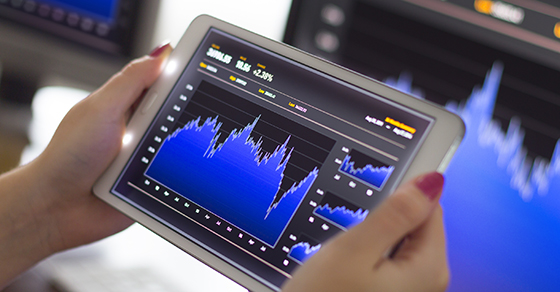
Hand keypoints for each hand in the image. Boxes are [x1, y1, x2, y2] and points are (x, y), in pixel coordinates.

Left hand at [0, 43, 171, 286]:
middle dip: (186, 116)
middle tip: (182, 120)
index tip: (203, 70)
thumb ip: (132, 81)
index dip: (183, 76)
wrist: (58, 208)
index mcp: (126, 106)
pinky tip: (178, 173)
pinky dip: (181, 173)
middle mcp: (139, 130)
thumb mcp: (102, 109)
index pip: (163, 83)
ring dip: (182, 148)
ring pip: (182, 145)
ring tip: (168, 152)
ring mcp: (148, 156)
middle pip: (178, 114)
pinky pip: (179, 173)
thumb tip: (162, 52)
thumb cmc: (69, 156)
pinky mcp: (154, 181)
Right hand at [282, 172, 448, 291]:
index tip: (373, 200)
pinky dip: (367, 256)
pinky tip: (346, 270)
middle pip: (414, 225)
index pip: (430, 207)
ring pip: (396, 242)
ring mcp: (409, 290)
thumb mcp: (355, 251)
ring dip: (371, 240)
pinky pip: (386, 259)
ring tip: (345, 258)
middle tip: (352, 238)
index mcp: (427, 268)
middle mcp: (426, 282)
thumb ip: (396, 214)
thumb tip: (431, 182)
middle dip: (382, 222)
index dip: (400, 194)